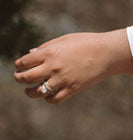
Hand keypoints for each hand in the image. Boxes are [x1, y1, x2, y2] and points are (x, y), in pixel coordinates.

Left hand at [14, 29, 132, 103]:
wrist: (108, 53)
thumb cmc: (86, 42)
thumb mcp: (64, 40)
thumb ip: (46, 47)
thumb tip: (30, 54)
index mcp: (50, 52)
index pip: (24, 62)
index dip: (19, 65)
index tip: (19, 66)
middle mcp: (53, 66)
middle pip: (26, 77)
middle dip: (19, 78)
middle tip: (20, 78)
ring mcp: (63, 79)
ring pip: (37, 92)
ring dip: (30, 92)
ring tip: (29, 91)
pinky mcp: (72, 89)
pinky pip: (54, 99)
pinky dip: (48, 99)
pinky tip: (48, 95)